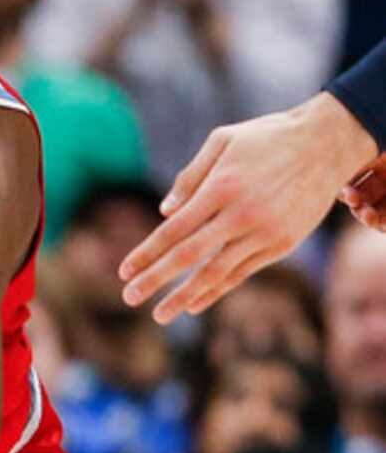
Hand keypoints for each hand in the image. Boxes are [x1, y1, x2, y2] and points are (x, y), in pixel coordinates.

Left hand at [120, 95, 380, 319]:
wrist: (329, 142)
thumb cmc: (269, 138)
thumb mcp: (224, 140)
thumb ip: (190, 177)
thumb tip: (164, 212)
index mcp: (222, 186)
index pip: (174, 229)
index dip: (147, 253)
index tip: (124, 272)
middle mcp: (242, 213)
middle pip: (189, 255)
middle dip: (155, 279)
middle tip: (129, 299)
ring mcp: (265, 231)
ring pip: (217, 271)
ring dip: (184, 296)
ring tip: (159, 314)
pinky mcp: (283, 243)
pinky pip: (242, 272)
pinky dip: (217, 290)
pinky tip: (194, 304)